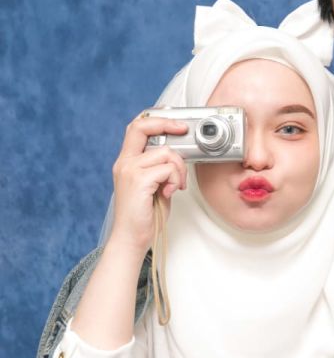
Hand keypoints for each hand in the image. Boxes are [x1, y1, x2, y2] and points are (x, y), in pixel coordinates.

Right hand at [107, 114, 188, 255]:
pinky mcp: (138, 181)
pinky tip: (171, 192)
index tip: (175, 120)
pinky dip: (175, 179)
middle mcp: (124, 163)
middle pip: (143, 127)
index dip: (156, 119)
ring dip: (179, 169)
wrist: (132, 238)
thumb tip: (178, 156)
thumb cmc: (145, 215)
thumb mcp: (153, 185)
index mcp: (126, 162)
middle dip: (168, 123)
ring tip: (176, 185)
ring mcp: (129, 171)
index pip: (136, 128)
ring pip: (165, 152)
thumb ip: (159, 168)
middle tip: (184, 130)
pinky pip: (167, 168)